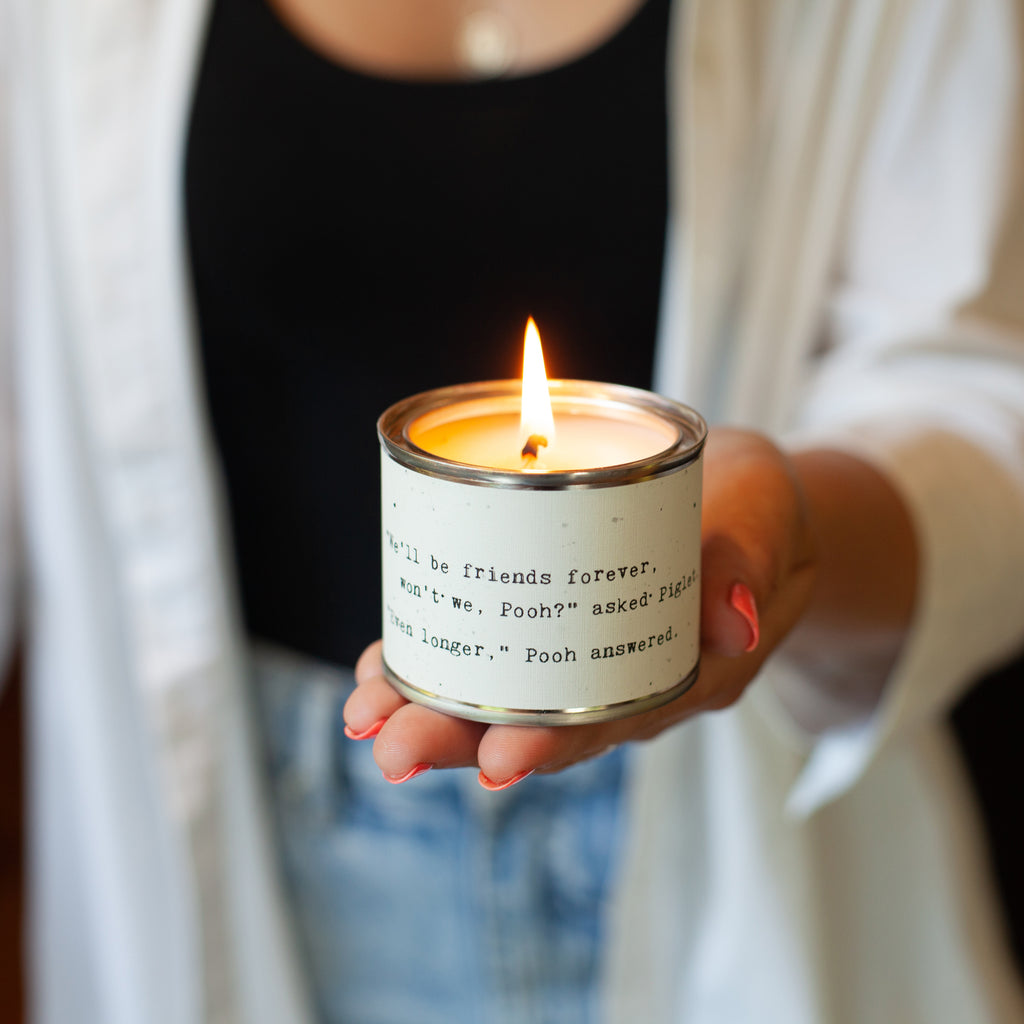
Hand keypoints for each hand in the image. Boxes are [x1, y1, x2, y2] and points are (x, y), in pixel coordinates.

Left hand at [344, 428, 818, 786]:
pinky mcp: (551, 622)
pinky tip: (379, 665)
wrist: (741, 498)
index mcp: (689, 671)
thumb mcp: (768, 511)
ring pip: (507, 698)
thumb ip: (751, 557)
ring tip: (364, 713)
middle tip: (395, 748)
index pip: (619, 718)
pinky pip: (490, 652)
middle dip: (465, 739)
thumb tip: (732, 623)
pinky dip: (436, 658)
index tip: (500, 757)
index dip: (558, 743)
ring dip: (433, 708)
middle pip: (545, 724)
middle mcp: (628, 679)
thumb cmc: (757, 506)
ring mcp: (586, 657)